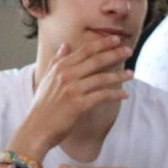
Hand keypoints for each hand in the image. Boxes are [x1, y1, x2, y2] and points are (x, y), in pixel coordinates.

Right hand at [12, 39, 131, 160]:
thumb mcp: (47, 78)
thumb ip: (58, 60)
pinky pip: (102, 96)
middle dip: (114, 54)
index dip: (102, 43)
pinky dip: (115, 94)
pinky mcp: (79, 104)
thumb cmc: (43, 106)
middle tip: (129, 51)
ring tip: (131, 74)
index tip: (116, 39)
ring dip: (119, 75)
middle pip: (96, 60)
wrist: (37, 128)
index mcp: (60, 67)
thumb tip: (66, 45)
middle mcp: (66, 75)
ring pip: (101, 78)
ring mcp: (73, 89)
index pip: (85, 50)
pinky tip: (125, 94)